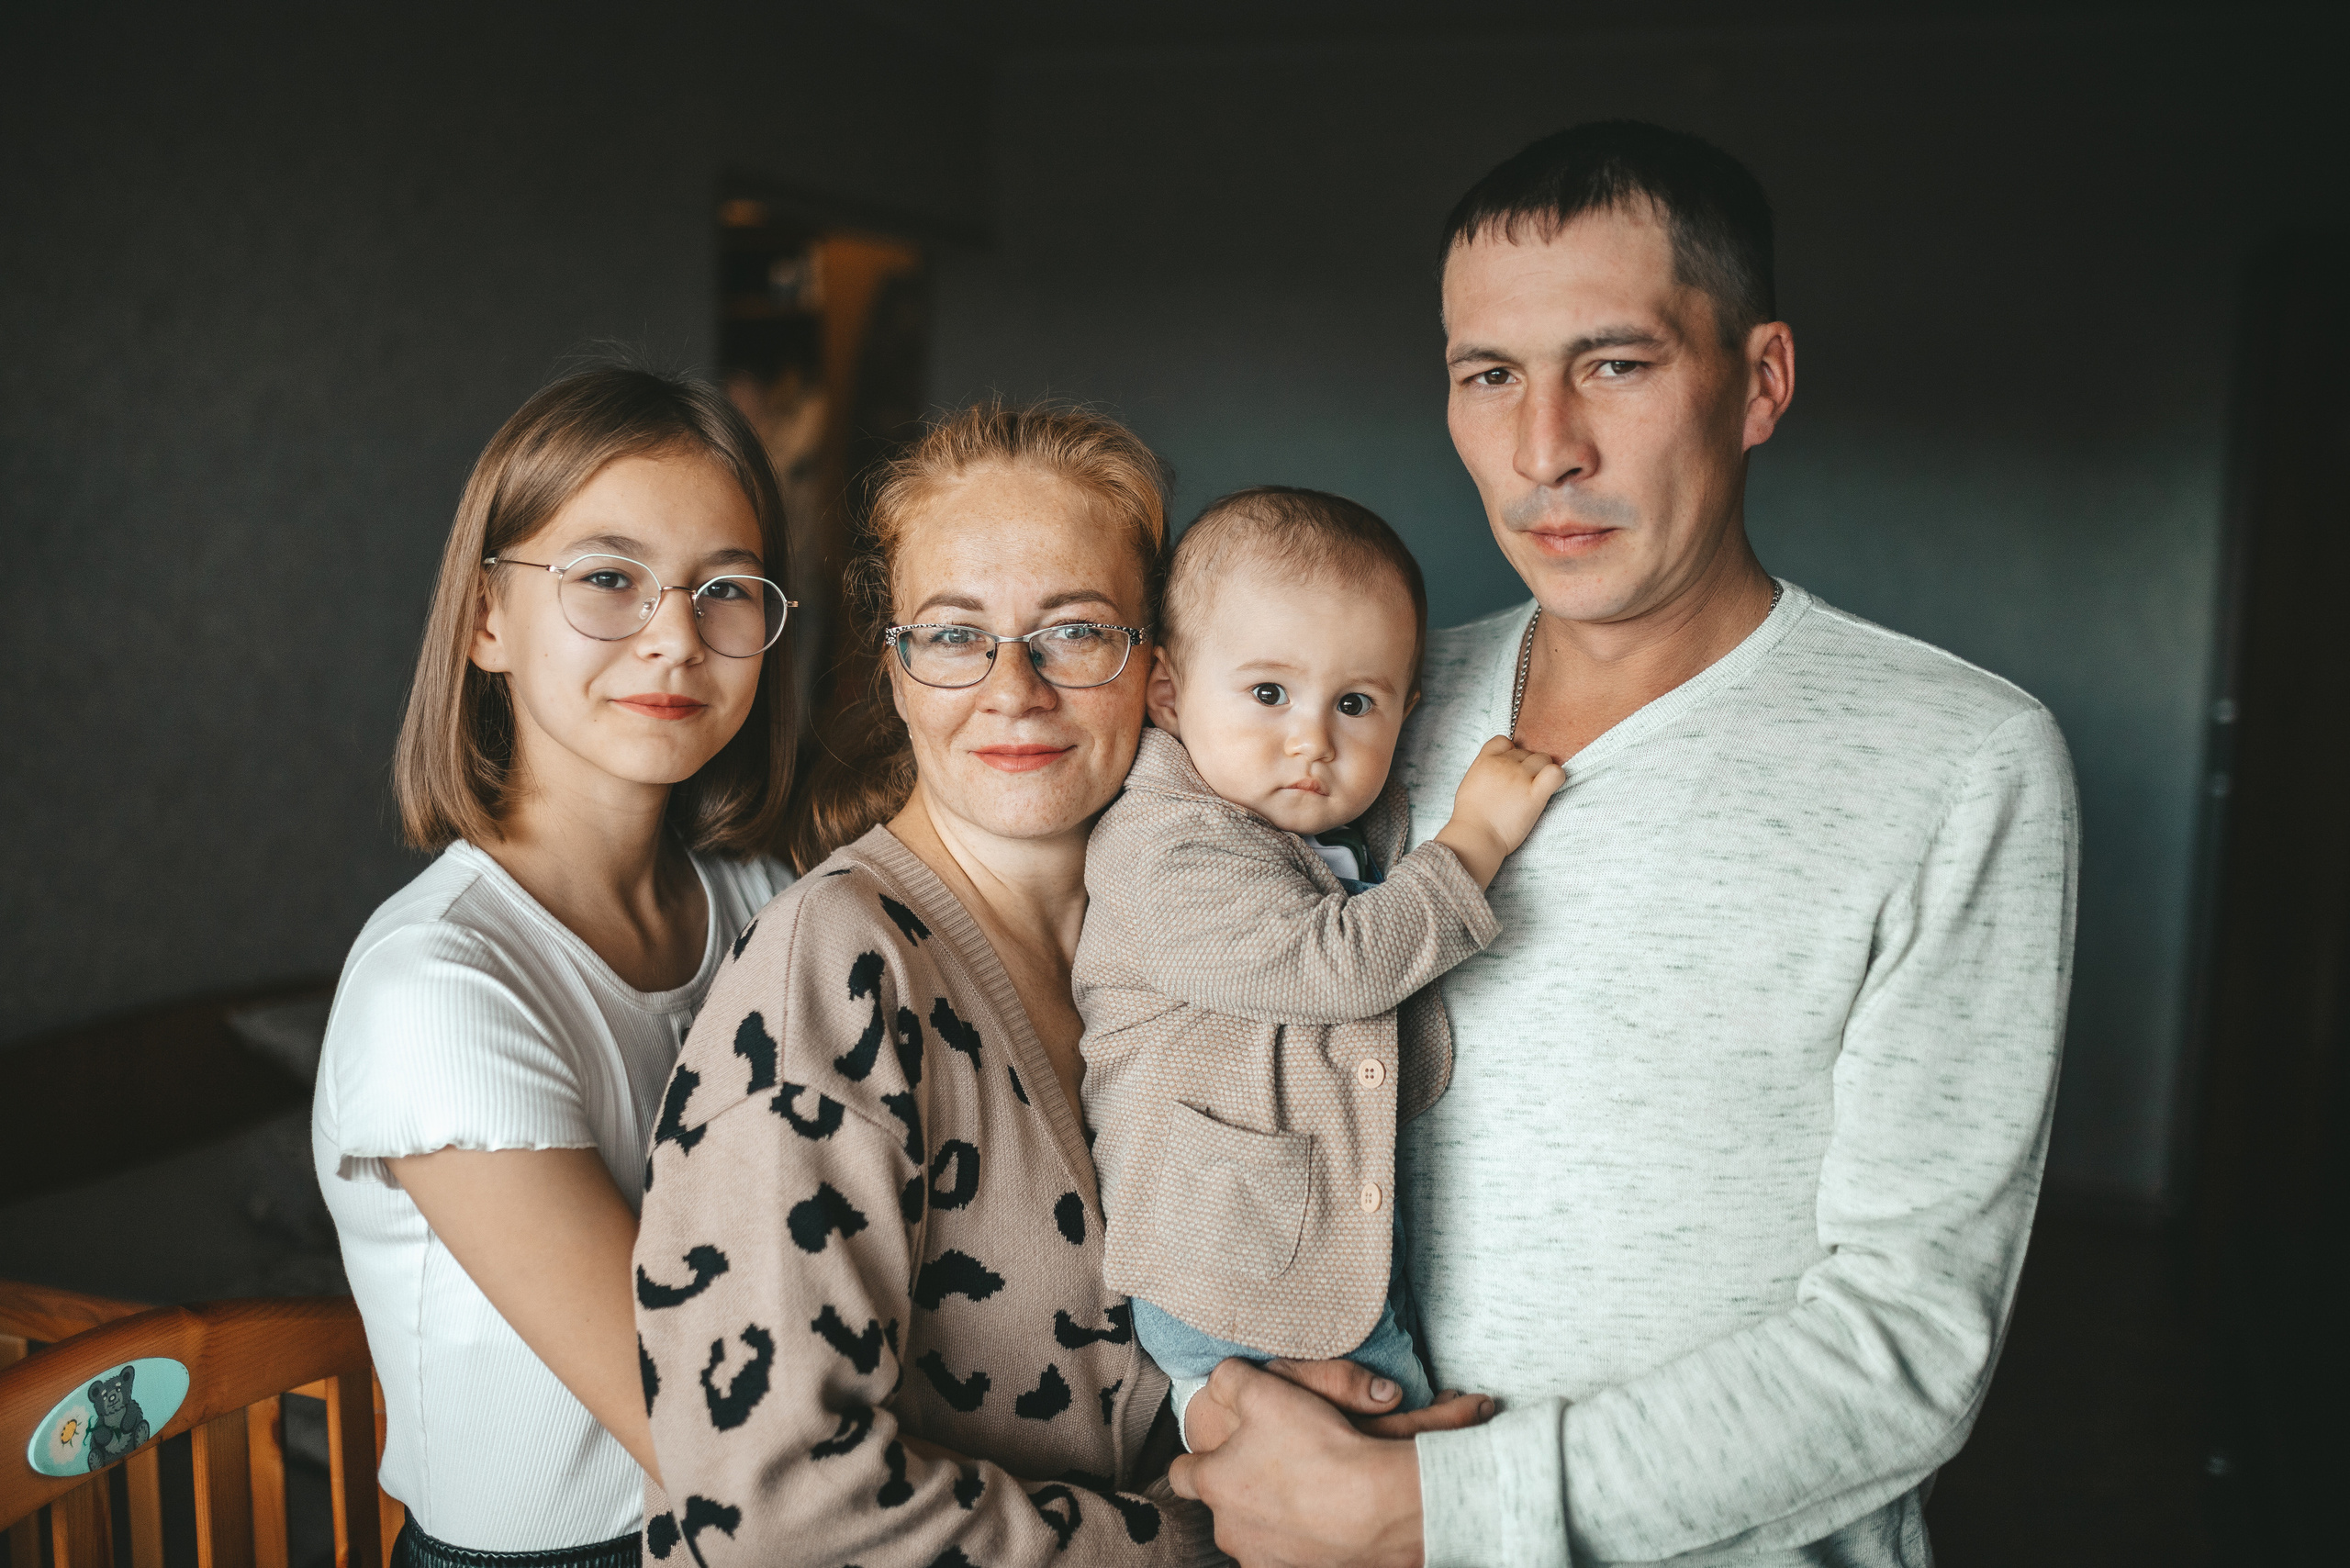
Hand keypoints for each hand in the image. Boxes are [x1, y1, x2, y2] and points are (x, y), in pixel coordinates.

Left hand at [1169, 1360, 1490, 1567]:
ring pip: (1251, 1534)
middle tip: (1271, 1466)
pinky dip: (1295, 1540)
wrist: (1377, 1504)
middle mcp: (1228, 1530)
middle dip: (1239, 1489)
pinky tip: (1319, 1518)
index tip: (1219, 1451)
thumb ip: (1229, 1379)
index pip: (1180, 1473)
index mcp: (1213, 1484)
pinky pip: (1284, 1555)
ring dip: (1267, 1517)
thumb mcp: (1265, 1389)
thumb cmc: (1317, 1445)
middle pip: (1221, 1506)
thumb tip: (1218, 1381)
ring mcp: (1260, 1559)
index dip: (1198, 1458)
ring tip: (1301, 1492)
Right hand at [1433, 735, 1565, 887]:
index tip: (1510, 769)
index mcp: (1485, 760)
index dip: (1511, 752)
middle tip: (1521, 788)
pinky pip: (1555, 773)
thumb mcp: (1470, 783)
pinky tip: (1549, 787)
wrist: (1476, 836)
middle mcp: (1504, 764)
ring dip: (1542, 771)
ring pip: (1543, 758)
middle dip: (1526, 767)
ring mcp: (1520, 777)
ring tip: (1536, 789)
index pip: (1504, 741)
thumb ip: (1484, 770)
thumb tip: (1496, 768)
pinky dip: (1557, 777)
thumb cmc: (1470, 817)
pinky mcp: (1535, 794)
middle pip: (1526, 752)